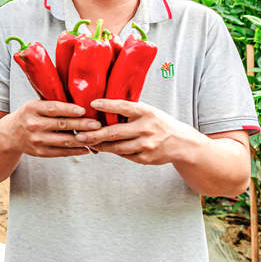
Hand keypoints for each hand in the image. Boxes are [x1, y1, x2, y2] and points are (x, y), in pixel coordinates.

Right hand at [0, 99, 101, 157]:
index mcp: (32, 108)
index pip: (53, 108)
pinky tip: (87, 148)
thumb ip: (52, 104)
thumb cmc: (28, 115)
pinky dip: (76, 151)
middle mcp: (33, 124)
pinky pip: (62, 152)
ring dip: (83, 139)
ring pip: (64, 141)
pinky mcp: (40, 152)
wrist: (10, 135)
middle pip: (61, 125)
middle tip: (97, 124)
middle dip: (82, 125)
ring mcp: (37, 140)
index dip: (69, 109)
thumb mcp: (35, 105)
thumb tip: (80, 100)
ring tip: (96, 136)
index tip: (84, 109)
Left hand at [76, 99, 195, 164]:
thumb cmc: (159, 124)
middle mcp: (146, 129)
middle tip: (79, 135)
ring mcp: (145, 145)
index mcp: (146, 113)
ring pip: (116, 147)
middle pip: (114, 132)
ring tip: (86, 142)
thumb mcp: (148, 111)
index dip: (108, 105)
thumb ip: (130, 110)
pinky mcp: (144, 158)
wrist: (181, 143)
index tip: (93, 103)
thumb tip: (102, 107)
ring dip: (99, 145)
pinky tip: (102, 148)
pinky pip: (123, 155)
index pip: (124, 107)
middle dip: (94, 134)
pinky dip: (112, 151)